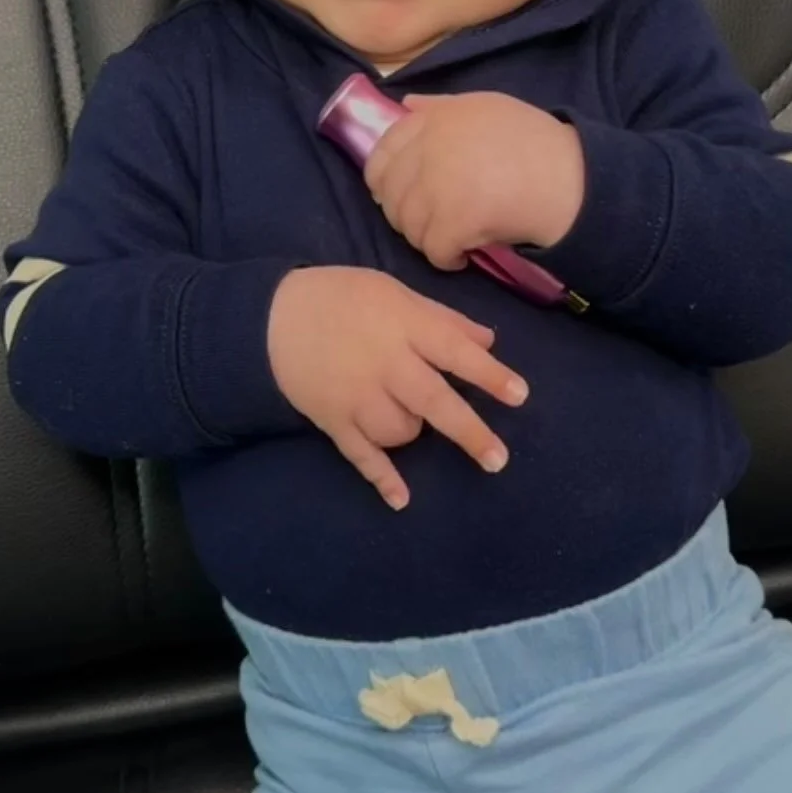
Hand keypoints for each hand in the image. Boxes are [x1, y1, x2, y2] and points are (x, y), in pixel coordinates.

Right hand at [267, 266, 528, 509]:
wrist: (271, 317)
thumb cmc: (343, 298)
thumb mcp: (394, 293)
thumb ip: (442, 319)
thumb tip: (489, 342)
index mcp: (403, 326)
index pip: (454, 351)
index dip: (489, 374)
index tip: (520, 395)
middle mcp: (384, 364)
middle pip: (434, 401)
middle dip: (468, 431)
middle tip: (498, 460)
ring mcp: (357, 396)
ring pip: (401, 431)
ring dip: (415, 432)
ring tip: (413, 419)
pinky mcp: (333, 420)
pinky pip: (361, 454)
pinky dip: (381, 478)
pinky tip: (401, 499)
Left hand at [364, 92, 584, 270]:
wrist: (571, 180)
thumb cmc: (535, 143)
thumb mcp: (487, 108)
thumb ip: (442, 107)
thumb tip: (406, 105)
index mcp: (437, 119)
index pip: (383, 150)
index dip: (382, 178)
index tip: (395, 195)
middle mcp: (431, 148)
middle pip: (391, 192)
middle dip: (404, 214)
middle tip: (427, 224)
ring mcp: (440, 186)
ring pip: (408, 225)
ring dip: (425, 239)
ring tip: (448, 240)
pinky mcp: (455, 221)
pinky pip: (433, 250)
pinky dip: (445, 259)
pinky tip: (460, 257)